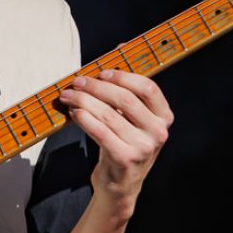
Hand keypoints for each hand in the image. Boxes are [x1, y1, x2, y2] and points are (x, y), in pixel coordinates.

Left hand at [58, 69, 172, 218]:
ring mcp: (143, 147)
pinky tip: (74, 113)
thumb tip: (121, 47)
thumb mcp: (132, 118)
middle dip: (96, 86)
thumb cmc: (124, 143)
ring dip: (83, 101)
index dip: (123, 76)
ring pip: (108, 114)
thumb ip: (128, 88)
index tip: (102, 72)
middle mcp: (158, 132)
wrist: (120, 185)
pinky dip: (84, 118)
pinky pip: (99, 132)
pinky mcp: (124, 159)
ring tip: (68, 96)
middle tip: (77, 82)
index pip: (148, 87)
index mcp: (164, 117)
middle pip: (125, 98)